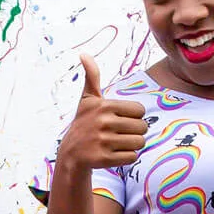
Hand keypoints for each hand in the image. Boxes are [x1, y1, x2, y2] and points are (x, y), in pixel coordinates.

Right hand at [57, 55, 148, 169]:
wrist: (70, 154)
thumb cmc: (84, 123)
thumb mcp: (87, 100)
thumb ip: (91, 77)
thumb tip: (83, 54)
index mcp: (105, 106)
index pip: (140, 110)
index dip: (134, 116)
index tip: (121, 120)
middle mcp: (104, 123)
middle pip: (142, 127)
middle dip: (135, 132)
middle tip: (120, 134)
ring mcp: (104, 142)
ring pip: (139, 143)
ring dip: (132, 145)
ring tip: (118, 143)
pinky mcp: (104, 159)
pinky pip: (133, 157)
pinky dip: (127, 157)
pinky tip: (115, 154)